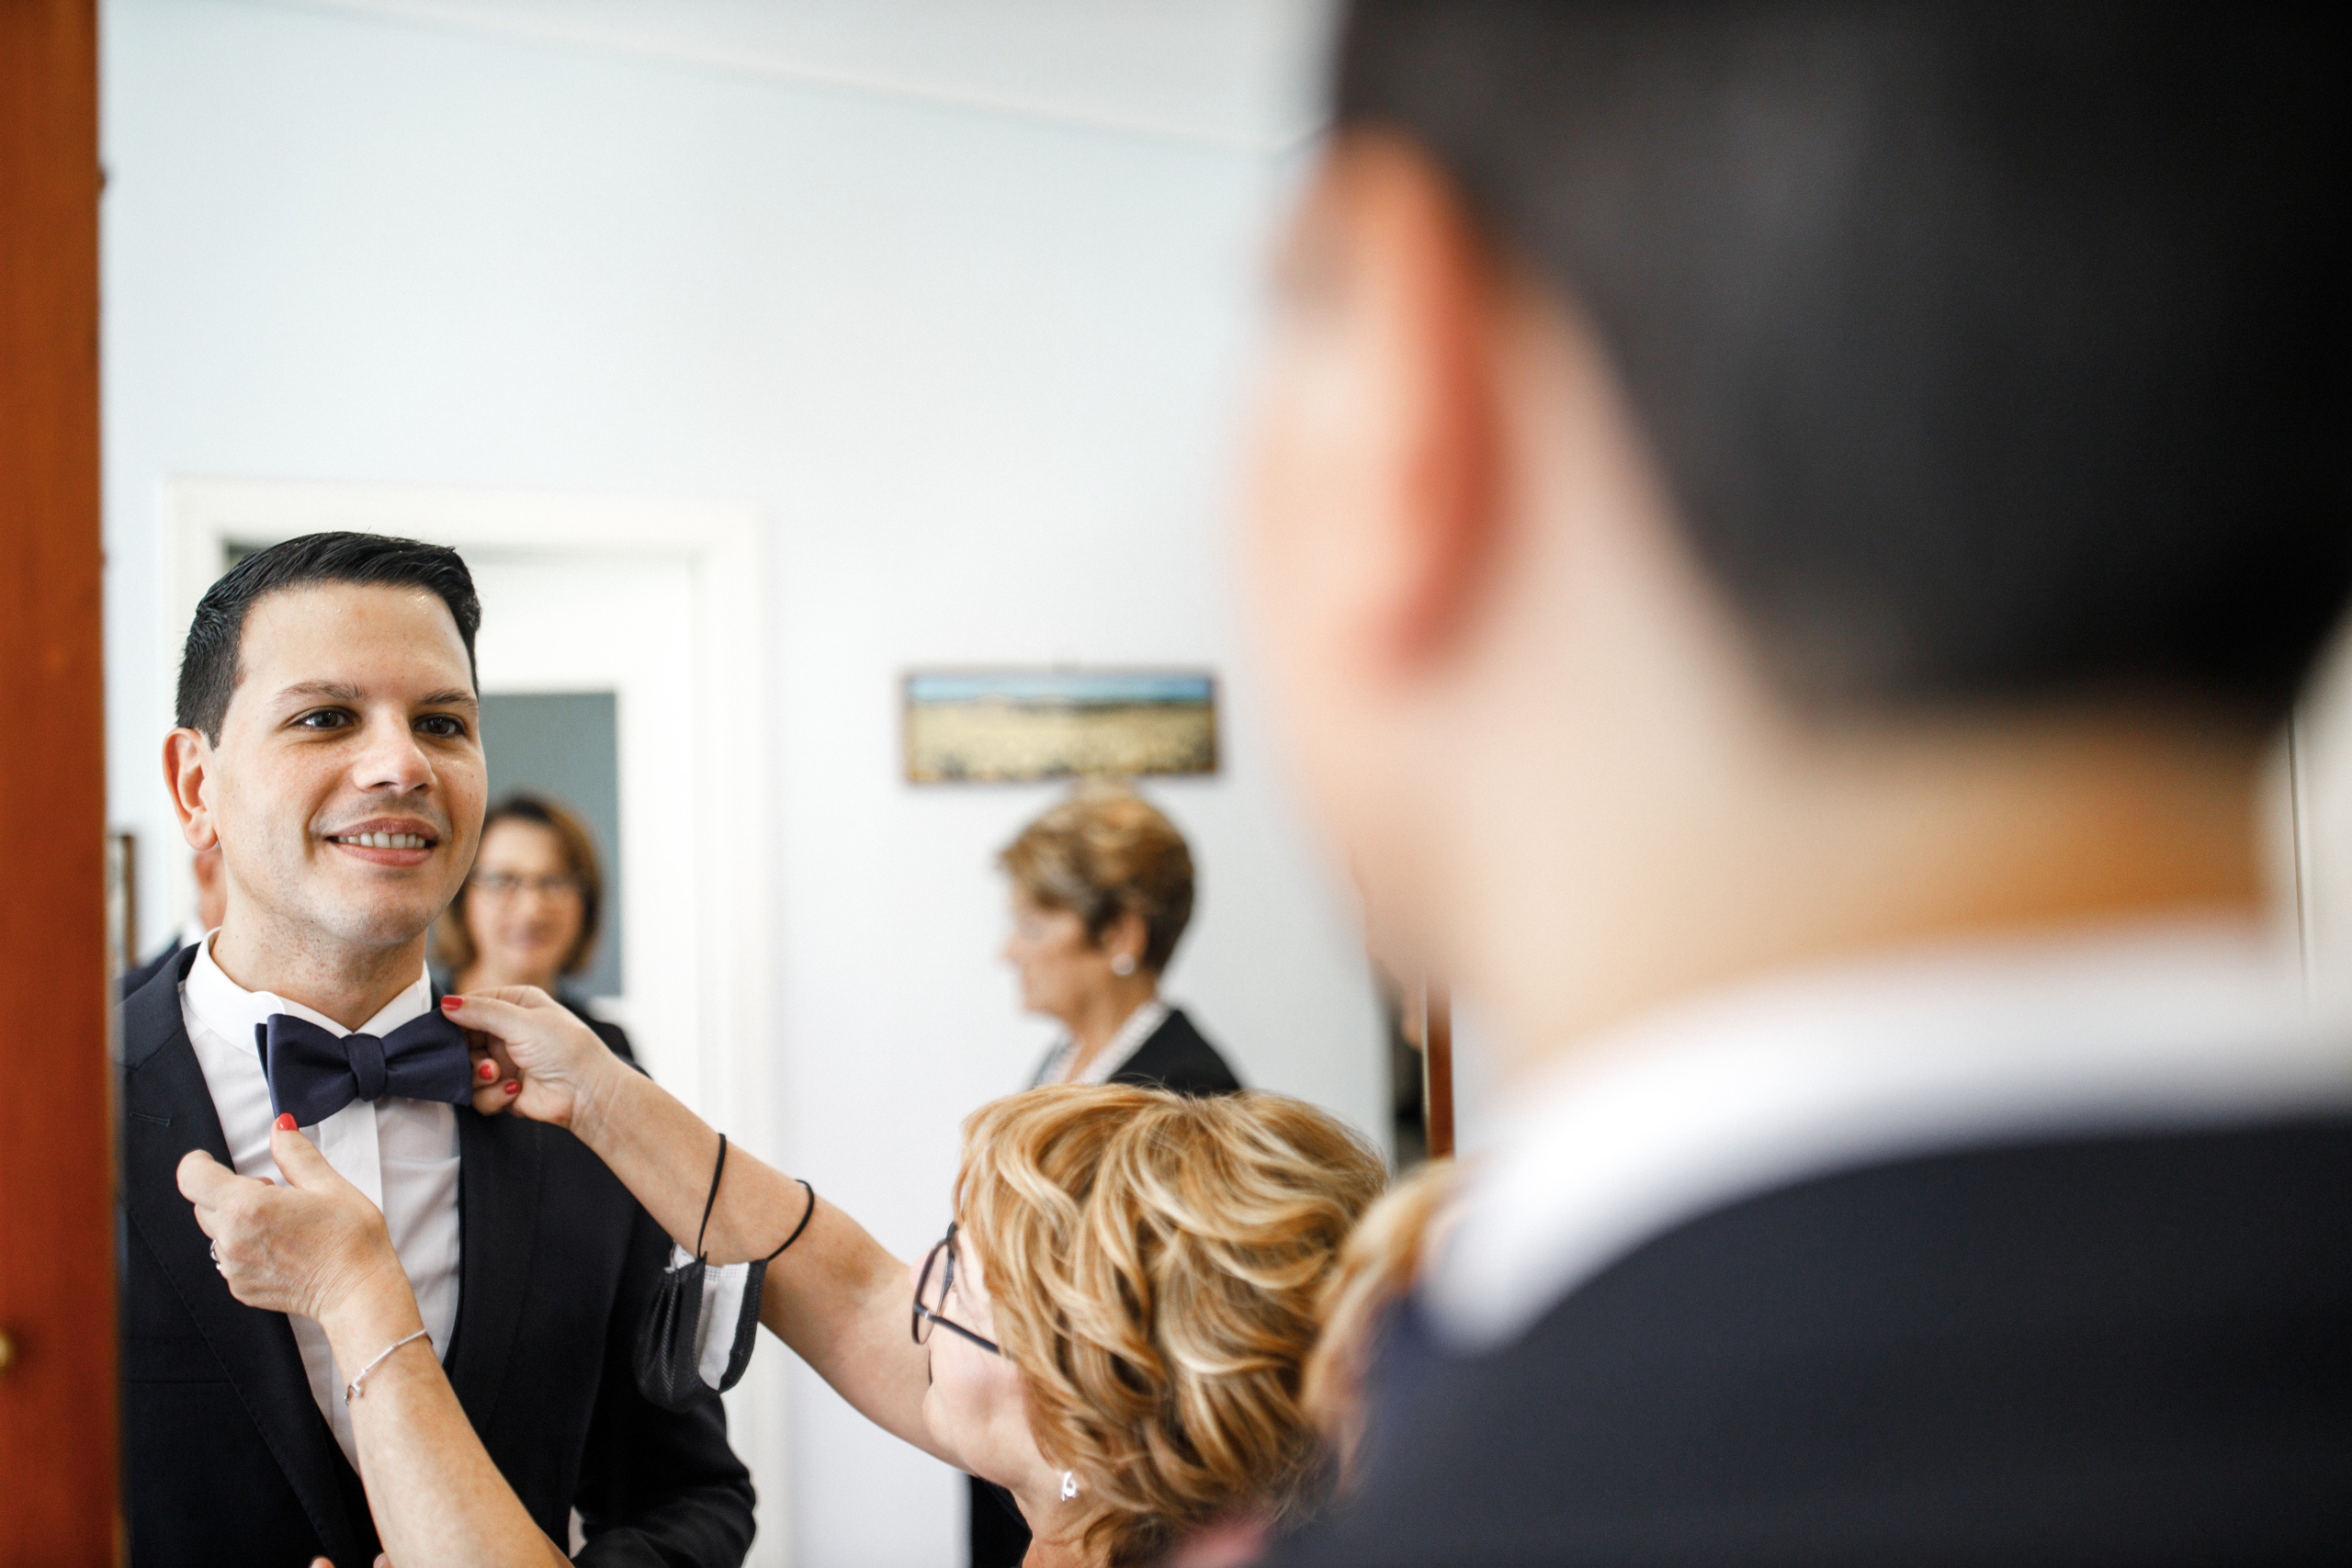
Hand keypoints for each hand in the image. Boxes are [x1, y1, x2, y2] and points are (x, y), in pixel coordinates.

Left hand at [178, 1119, 407, 1326]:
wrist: (357, 1292)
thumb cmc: (350, 1240)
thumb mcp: (329, 1185)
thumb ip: (295, 1154)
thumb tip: (280, 1128)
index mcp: (249, 1207)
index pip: (192, 1178)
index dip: (197, 1163)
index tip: (207, 1160)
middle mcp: (232, 1239)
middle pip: (203, 1204)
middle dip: (227, 1190)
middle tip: (270, 1191)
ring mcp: (234, 1267)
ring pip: (216, 1231)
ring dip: (236, 1220)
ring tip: (279, 1223)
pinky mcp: (241, 1287)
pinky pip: (229, 1258)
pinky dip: (245, 1247)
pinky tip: (280, 1247)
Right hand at [442, 986, 624, 1130]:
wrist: (587, 1093)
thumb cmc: (565, 1049)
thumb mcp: (522, 1022)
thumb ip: (482, 1012)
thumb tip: (446, 1004)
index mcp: (516, 1004)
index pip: (472, 1005)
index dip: (455, 1017)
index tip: (442, 1028)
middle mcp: (508, 1031)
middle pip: (463, 1040)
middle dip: (465, 1053)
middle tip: (476, 1057)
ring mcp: (505, 1061)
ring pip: (467, 1069)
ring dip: (480, 1075)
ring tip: (498, 1075)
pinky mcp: (503, 1089)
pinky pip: (479, 1094)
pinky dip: (493, 1094)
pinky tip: (514, 1090)